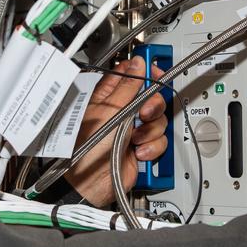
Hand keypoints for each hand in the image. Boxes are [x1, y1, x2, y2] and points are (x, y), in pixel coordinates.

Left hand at [65, 57, 168, 206]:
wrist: (93, 183)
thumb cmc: (88, 148)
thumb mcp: (110, 110)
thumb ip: (128, 86)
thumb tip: (139, 63)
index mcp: (110, 96)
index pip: (132, 74)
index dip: (147, 71)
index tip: (158, 72)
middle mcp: (122, 111)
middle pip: (151, 96)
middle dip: (152, 106)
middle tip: (144, 113)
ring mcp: (132, 129)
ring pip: (158, 119)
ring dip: (150, 131)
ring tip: (134, 139)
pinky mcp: (141, 146)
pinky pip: (159, 140)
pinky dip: (151, 147)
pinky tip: (137, 152)